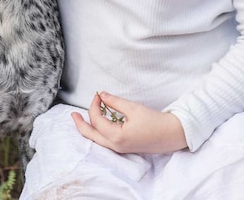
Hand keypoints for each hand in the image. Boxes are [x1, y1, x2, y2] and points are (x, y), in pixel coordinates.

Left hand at [71, 92, 186, 153]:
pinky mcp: (123, 148)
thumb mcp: (134, 108)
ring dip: (88, 128)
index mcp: (117, 137)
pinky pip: (104, 141)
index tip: (98, 94)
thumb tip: (102, 95)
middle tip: (73, 114)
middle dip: (80, 124)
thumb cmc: (154, 121)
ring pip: (96, 140)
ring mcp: (119, 149)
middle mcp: (115, 146)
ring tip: (81, 118)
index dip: (94, 105)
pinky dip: (98, 131)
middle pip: (90, 136)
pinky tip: (98, 122)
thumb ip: (115, 102)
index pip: (97, 120)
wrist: (171, 134)